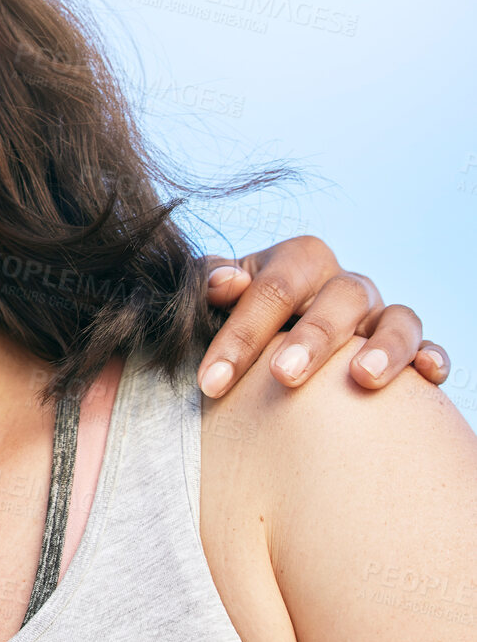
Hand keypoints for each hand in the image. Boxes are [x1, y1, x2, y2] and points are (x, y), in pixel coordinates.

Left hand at [197, 236, 449, 396]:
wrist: (273, 335)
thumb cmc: (239, 314)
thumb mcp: (216, 294)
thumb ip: (210, 281)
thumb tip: (223, 282)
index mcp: (298, 260)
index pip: (271, 290)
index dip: (240, 335)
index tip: (212, 381)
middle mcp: (344, 283)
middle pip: (339, 298)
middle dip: (311, 338)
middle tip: (282, 377)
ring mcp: (378, 313)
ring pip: (396, 318)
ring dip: (384, 346)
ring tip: (363, 379)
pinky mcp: (406, 344)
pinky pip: (427, 345)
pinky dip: (432, 357)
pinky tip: (427, 376)